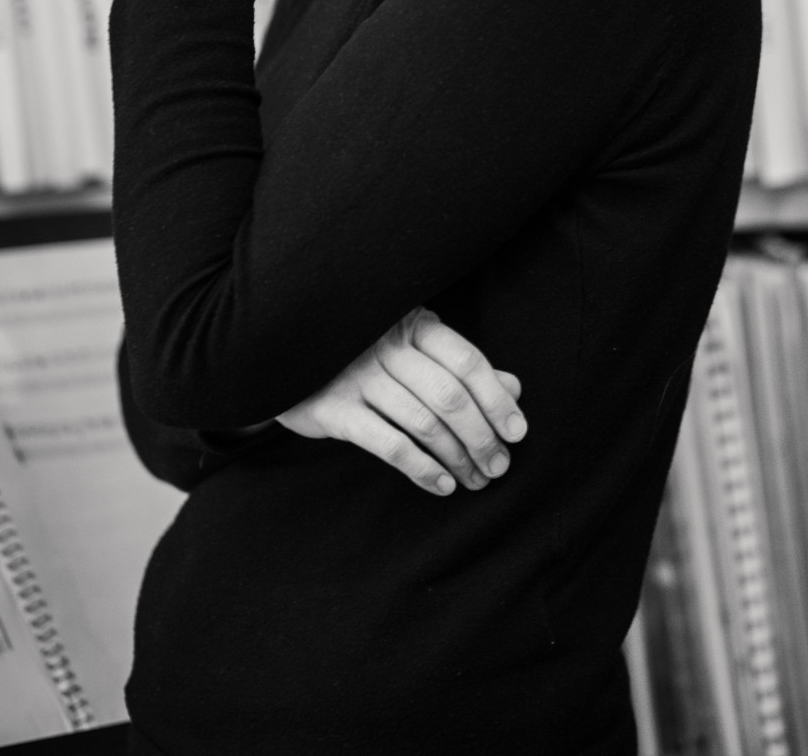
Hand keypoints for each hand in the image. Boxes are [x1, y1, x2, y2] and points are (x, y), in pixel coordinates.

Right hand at [275, 309, 526, 496]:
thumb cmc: (365, 353)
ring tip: (475, 480)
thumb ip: (461, 367)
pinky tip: (441, 485)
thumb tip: (514, 388)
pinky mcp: (334, 410)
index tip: (517, 433)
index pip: (466, 361)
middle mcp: (385, 345)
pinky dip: (422, 470)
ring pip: (424, 423)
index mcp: (412, 323)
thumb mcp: (414, 347)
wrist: (289, 357)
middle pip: (449, 395)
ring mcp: (357, 377)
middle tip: (499, 466)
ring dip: (457, 458)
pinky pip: (389, 445)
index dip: (497, 399)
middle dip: (481, 437)